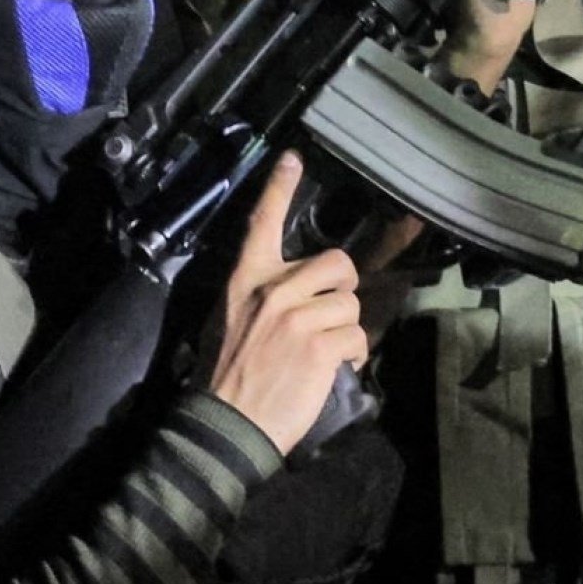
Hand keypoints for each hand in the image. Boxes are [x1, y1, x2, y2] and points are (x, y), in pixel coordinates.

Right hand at [208, 154, 368, 455]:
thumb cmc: (225, 375)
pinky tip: (333, 368)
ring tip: (326, 350)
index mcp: (246, 280)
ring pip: (351, 303)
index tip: (292, 159)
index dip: (278, 188)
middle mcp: (273, 290)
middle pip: (337, 262)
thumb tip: (294, 287)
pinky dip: (353, 355)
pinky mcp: (320, 347)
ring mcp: (297, 318)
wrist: (226, 424)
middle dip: (344, 287)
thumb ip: (259, 296)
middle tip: (331, 311)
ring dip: (346, 329)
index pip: (262, 223)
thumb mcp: (227, 320)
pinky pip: (357, 337)